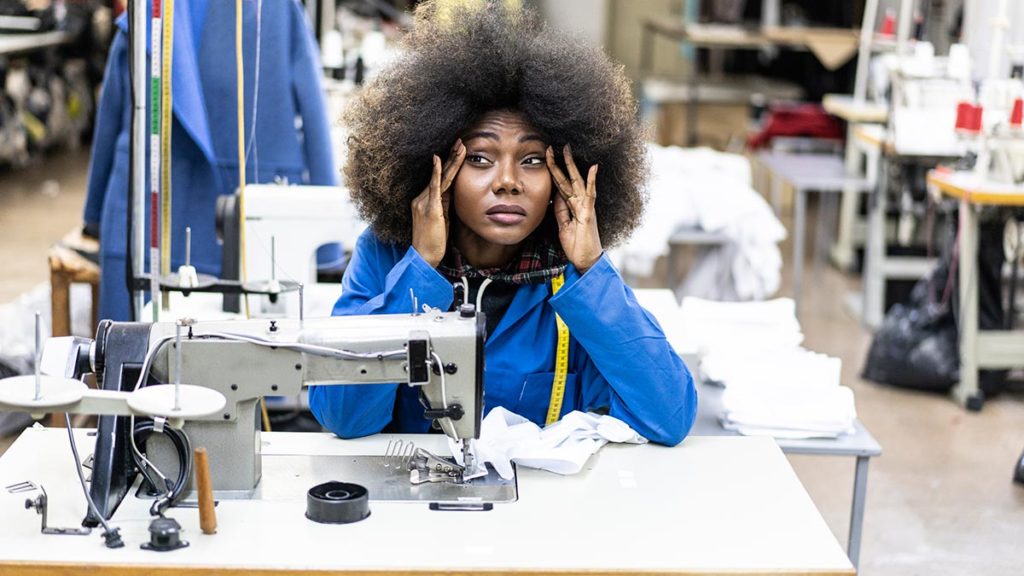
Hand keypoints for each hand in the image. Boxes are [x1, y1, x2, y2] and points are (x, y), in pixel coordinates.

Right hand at [411, 139, 464, 266]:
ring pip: (440, 177)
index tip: (458, 150)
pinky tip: (439, 159)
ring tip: (460, 146)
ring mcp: (424, 202)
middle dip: (451, 156)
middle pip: (439, 173)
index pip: (439, 178)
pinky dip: (436, 172)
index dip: (449, 164)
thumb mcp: (442, 219)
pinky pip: (434, 187)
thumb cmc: (434, 241)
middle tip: (460, 140)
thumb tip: (453, 192)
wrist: (424, 257)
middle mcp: (422, 198)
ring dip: (450, 160)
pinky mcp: (429, 208)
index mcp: (425, 200)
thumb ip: (445, 204)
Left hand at [547, 144, 601, 272]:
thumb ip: (559, 210)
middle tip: (552, 146)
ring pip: (577, 182)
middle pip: (567, 179)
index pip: (560, 184)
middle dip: (559, 163)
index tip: (545, 157)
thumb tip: (554, 195)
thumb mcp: (562, 225)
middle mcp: (579, 203)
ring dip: (572, 165)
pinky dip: (592, 180)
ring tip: (568, 150)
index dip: (553, 171)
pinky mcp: (589, 213)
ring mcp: (585, 206)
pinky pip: (590, 194)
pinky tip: (593, 167)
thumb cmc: (576, 245)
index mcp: (571, 205)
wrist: (586, 261)